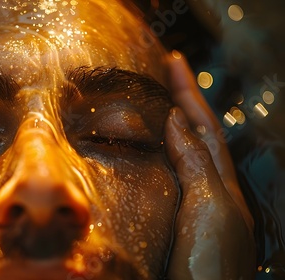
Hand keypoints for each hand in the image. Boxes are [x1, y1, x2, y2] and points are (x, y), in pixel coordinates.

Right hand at [165, 52, 255, 278]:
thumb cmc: (210, 262)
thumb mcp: (210, 206)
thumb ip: (194, 162)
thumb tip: (175, 119)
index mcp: (221, 186)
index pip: (204, 128)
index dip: (190, 93)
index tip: (173, 61)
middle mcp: (209, 192)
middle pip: (195, 137)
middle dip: (183, 102)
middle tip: (163, 75)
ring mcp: (190, 207)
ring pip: (180, 157)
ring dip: (169, 127)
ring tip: (151, 103)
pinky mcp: (170, 222)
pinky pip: (165, 179)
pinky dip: (156, 158)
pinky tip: (139, 152)